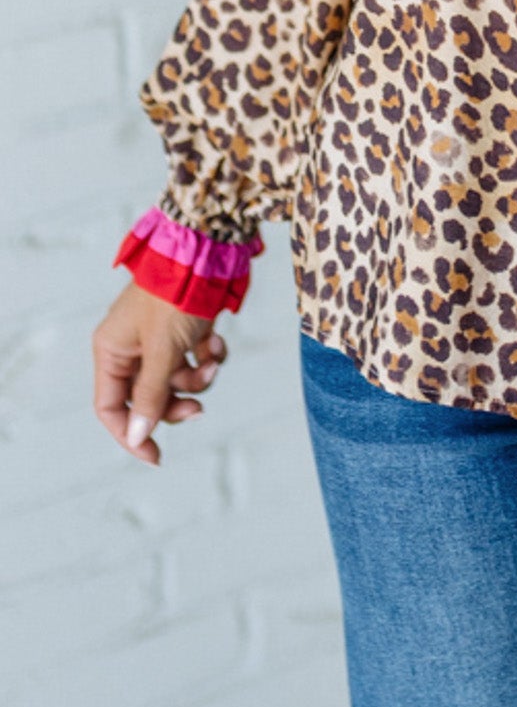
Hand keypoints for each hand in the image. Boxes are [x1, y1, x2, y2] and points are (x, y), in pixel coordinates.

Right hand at [92, 280, 228, 465]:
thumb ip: (151, 395)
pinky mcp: (184, 328)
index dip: (130, 434)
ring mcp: (157, 337)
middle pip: (147, 398)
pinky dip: (208, 355)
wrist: (205, 250)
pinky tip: (216, 339)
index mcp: (111, 351)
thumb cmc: (174, 297)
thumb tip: (136, 436)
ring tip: (213, 358)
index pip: (110, 407)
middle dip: (176, 402)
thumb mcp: (162, 350)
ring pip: (175, 379)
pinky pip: (194, 358)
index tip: (157, 456)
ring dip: (198, 376)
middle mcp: (130, 346)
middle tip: (200, 407)